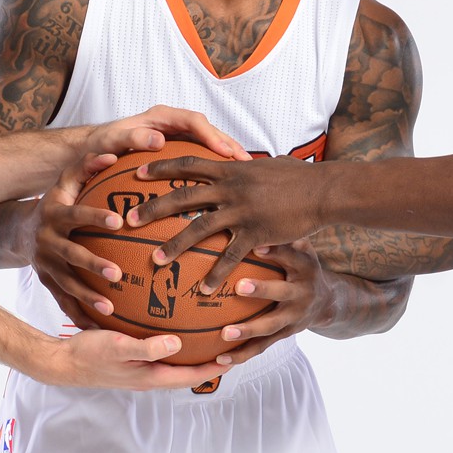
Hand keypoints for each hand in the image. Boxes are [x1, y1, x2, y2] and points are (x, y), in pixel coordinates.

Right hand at [30, 152, 127, 320]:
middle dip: (93, 264)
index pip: (78, 215)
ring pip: (67, 284)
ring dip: (88, 297)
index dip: (96, 216)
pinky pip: (64, 303)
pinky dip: (80, 317)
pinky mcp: (48, 284)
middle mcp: (48, 242)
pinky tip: (100, 330)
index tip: (119, 221)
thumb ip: (87, 165)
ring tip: (111, 309)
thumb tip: (113, 154)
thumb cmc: (55, 203)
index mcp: (55, 215)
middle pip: (72, 254)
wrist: (20, 232)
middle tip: (118, 273)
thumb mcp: (64, 182)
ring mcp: (46, 266)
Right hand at [40, 326, 229, 391]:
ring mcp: (140, 369)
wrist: (62, 362)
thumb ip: (147, 347)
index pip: (191, 376)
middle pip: (188, 372)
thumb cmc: (88, 354)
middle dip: (209, 362)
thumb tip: (177, 344)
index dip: (214, 368)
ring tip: (210, 339)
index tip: (236, 356)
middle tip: (230, 346)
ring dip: (193, 355)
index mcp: (150, 377)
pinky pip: (161, 355)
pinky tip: (174, 329)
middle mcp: (149, 376)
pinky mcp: (132, 360)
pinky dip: (174, 346)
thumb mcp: (118, 347)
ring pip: (175, 364)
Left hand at [85, 105, 248, 161]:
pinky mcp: (179, 152)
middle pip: (209, 132)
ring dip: (227, 158)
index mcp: (162, 117)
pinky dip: (217, 170)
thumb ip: (133, 137)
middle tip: (246, 163)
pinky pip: (203, 159)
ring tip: (245, 174)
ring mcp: (178, 138)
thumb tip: (157, 142)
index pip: (193, 121)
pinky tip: (227, 186)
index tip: (222, 151)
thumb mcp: (113, 139)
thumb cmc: (102, 143)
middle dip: (228, 146)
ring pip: (210, 146)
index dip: (211, 136)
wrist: (93, 147)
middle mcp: (174, 126)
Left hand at [128, 154, 328, 290]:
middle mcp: (230, 188)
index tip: (139, 174)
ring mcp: (241, 211)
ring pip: (199, 228)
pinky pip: (230, 256)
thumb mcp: (265, 166)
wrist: (323, 190)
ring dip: (175, 245)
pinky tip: (205, 291)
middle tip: (129, 220)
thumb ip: (243, 168)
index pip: (188, 164)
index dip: (162, 168)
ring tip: (156, 261)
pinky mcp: (256, 234)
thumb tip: (234, 161)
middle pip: (182, 197)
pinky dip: (217, 274)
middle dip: (153, 208)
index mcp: (230, 169)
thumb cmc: (297, 177)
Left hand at [207, 240, 330, 365]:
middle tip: (239, 286)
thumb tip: (258, 206)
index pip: (291, 255)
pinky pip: (262, 347)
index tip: (256, 244)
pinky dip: (241, 354)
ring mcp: (293, 317)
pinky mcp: (284, 335)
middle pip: (282, 292)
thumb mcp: (302, 246)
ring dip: (248, 331)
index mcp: (304, 266)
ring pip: (270, 326)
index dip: (276, 250)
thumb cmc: (302, 265)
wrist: (329, 301)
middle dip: (262, 290)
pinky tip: (219, 360)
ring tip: (225, 333)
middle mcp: (301, 293)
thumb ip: (283, 232)